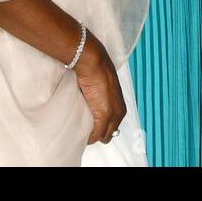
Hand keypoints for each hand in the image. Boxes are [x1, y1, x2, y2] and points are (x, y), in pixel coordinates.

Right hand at [72, 28, 125, 144]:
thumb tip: (91, 107)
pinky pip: (96, 135)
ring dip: (92, 136)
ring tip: (81, 131)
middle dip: (98, 134)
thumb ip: (101, 100)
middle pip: (109, 134)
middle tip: (84, 130)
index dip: (101, 129)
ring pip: (103, 136)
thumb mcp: (102, 90)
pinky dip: (88, 137)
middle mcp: (119, 112)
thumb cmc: (95, 72)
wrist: (93, 63)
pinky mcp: (104, 114)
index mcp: (120, 106)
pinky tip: (81, 134)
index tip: (90, 128)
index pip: (113, 127)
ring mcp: (113, 114)